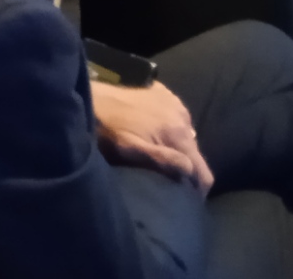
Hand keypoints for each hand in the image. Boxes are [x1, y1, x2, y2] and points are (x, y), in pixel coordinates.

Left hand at [90, 80, 212, 191]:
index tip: (186, 200)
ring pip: (186, 134)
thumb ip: (163, 161)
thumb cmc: (107, 131)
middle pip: (195, 153)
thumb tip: (191, 171)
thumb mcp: (131, 151)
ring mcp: (173, 101)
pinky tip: (152, 130)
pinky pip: (175, 115)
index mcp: (178, 134)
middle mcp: (182, 116)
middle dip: (186, 167)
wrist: (89, 98)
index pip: (203, 172)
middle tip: (167, 176)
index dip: (197, 190)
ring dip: (177, 146)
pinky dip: (168, 125)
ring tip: (158, 153)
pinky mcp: (162, 92)